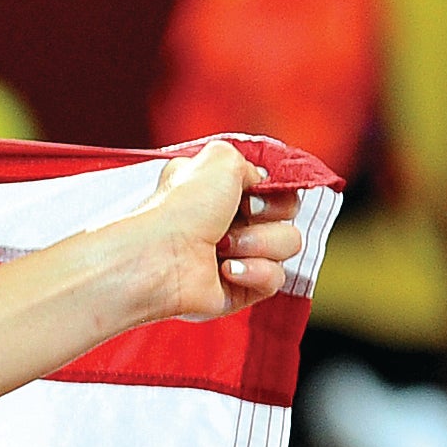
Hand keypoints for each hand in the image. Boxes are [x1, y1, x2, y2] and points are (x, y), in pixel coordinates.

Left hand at [100, 138, 310, 328]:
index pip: (277, 190)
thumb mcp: (220, 159)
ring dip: (258, 242)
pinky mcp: (239, 288)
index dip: (274, 192)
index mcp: (222, 192)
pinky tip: (225, 270)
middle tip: (233, 219)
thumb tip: (262, 182)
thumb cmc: (180, 207)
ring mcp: (235, 256)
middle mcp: (229, 222)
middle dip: (267, 216)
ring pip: (288, 246)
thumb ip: (250, 162)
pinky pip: (275, 279)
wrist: (158, 255)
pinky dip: (254, 272)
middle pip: (288, 216)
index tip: (251, 195)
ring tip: (221, 247)